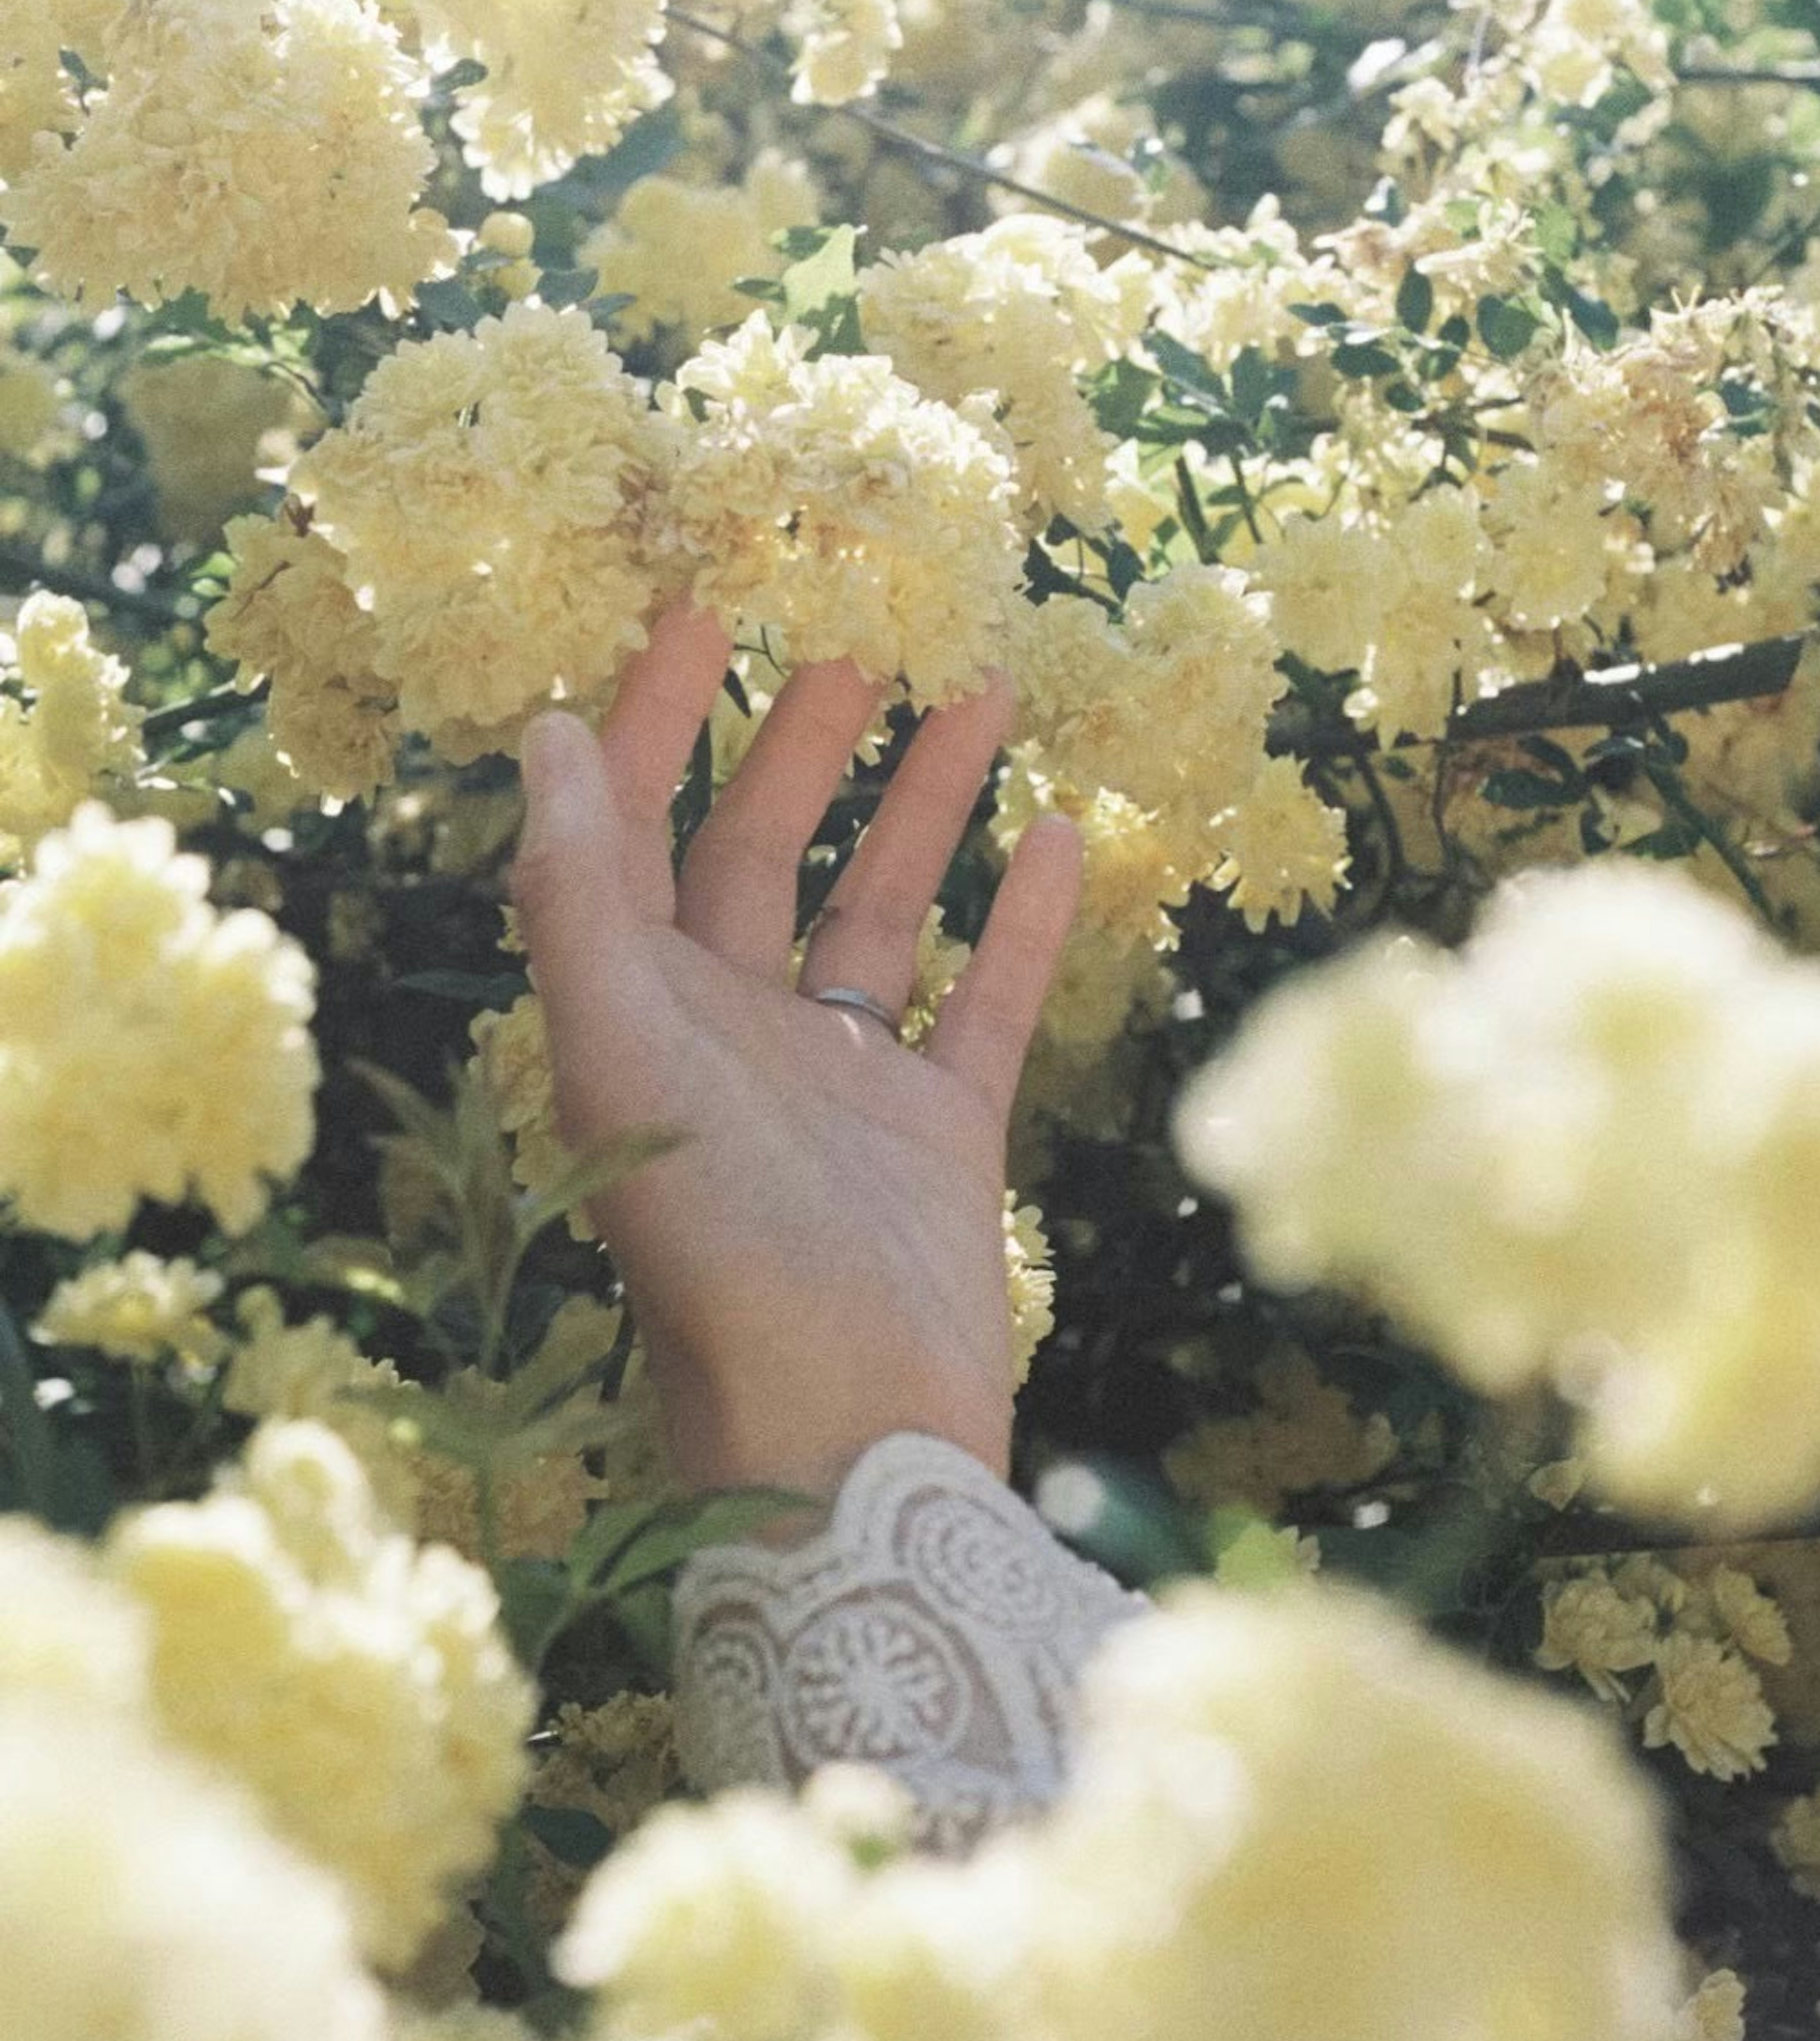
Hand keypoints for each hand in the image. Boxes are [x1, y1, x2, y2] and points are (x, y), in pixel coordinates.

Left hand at [511, 608, 1082, 1507]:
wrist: (847, 1430)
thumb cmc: (716, 1252)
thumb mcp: (621, 1057)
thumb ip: (576, 898)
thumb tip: (542, 734)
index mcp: (641, 1013)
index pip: (637, 831)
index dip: (656, 721)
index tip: (702, 610)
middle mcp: (734, 1034)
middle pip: (762, 852)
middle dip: (800, 742)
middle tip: (855, 635)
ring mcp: (843, 1084)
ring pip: (881, 906)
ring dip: (923, 803)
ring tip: (980, 691)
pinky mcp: (940, 1133)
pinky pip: (982, 1000)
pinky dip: (1019, 920)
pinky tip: (1056, 831)